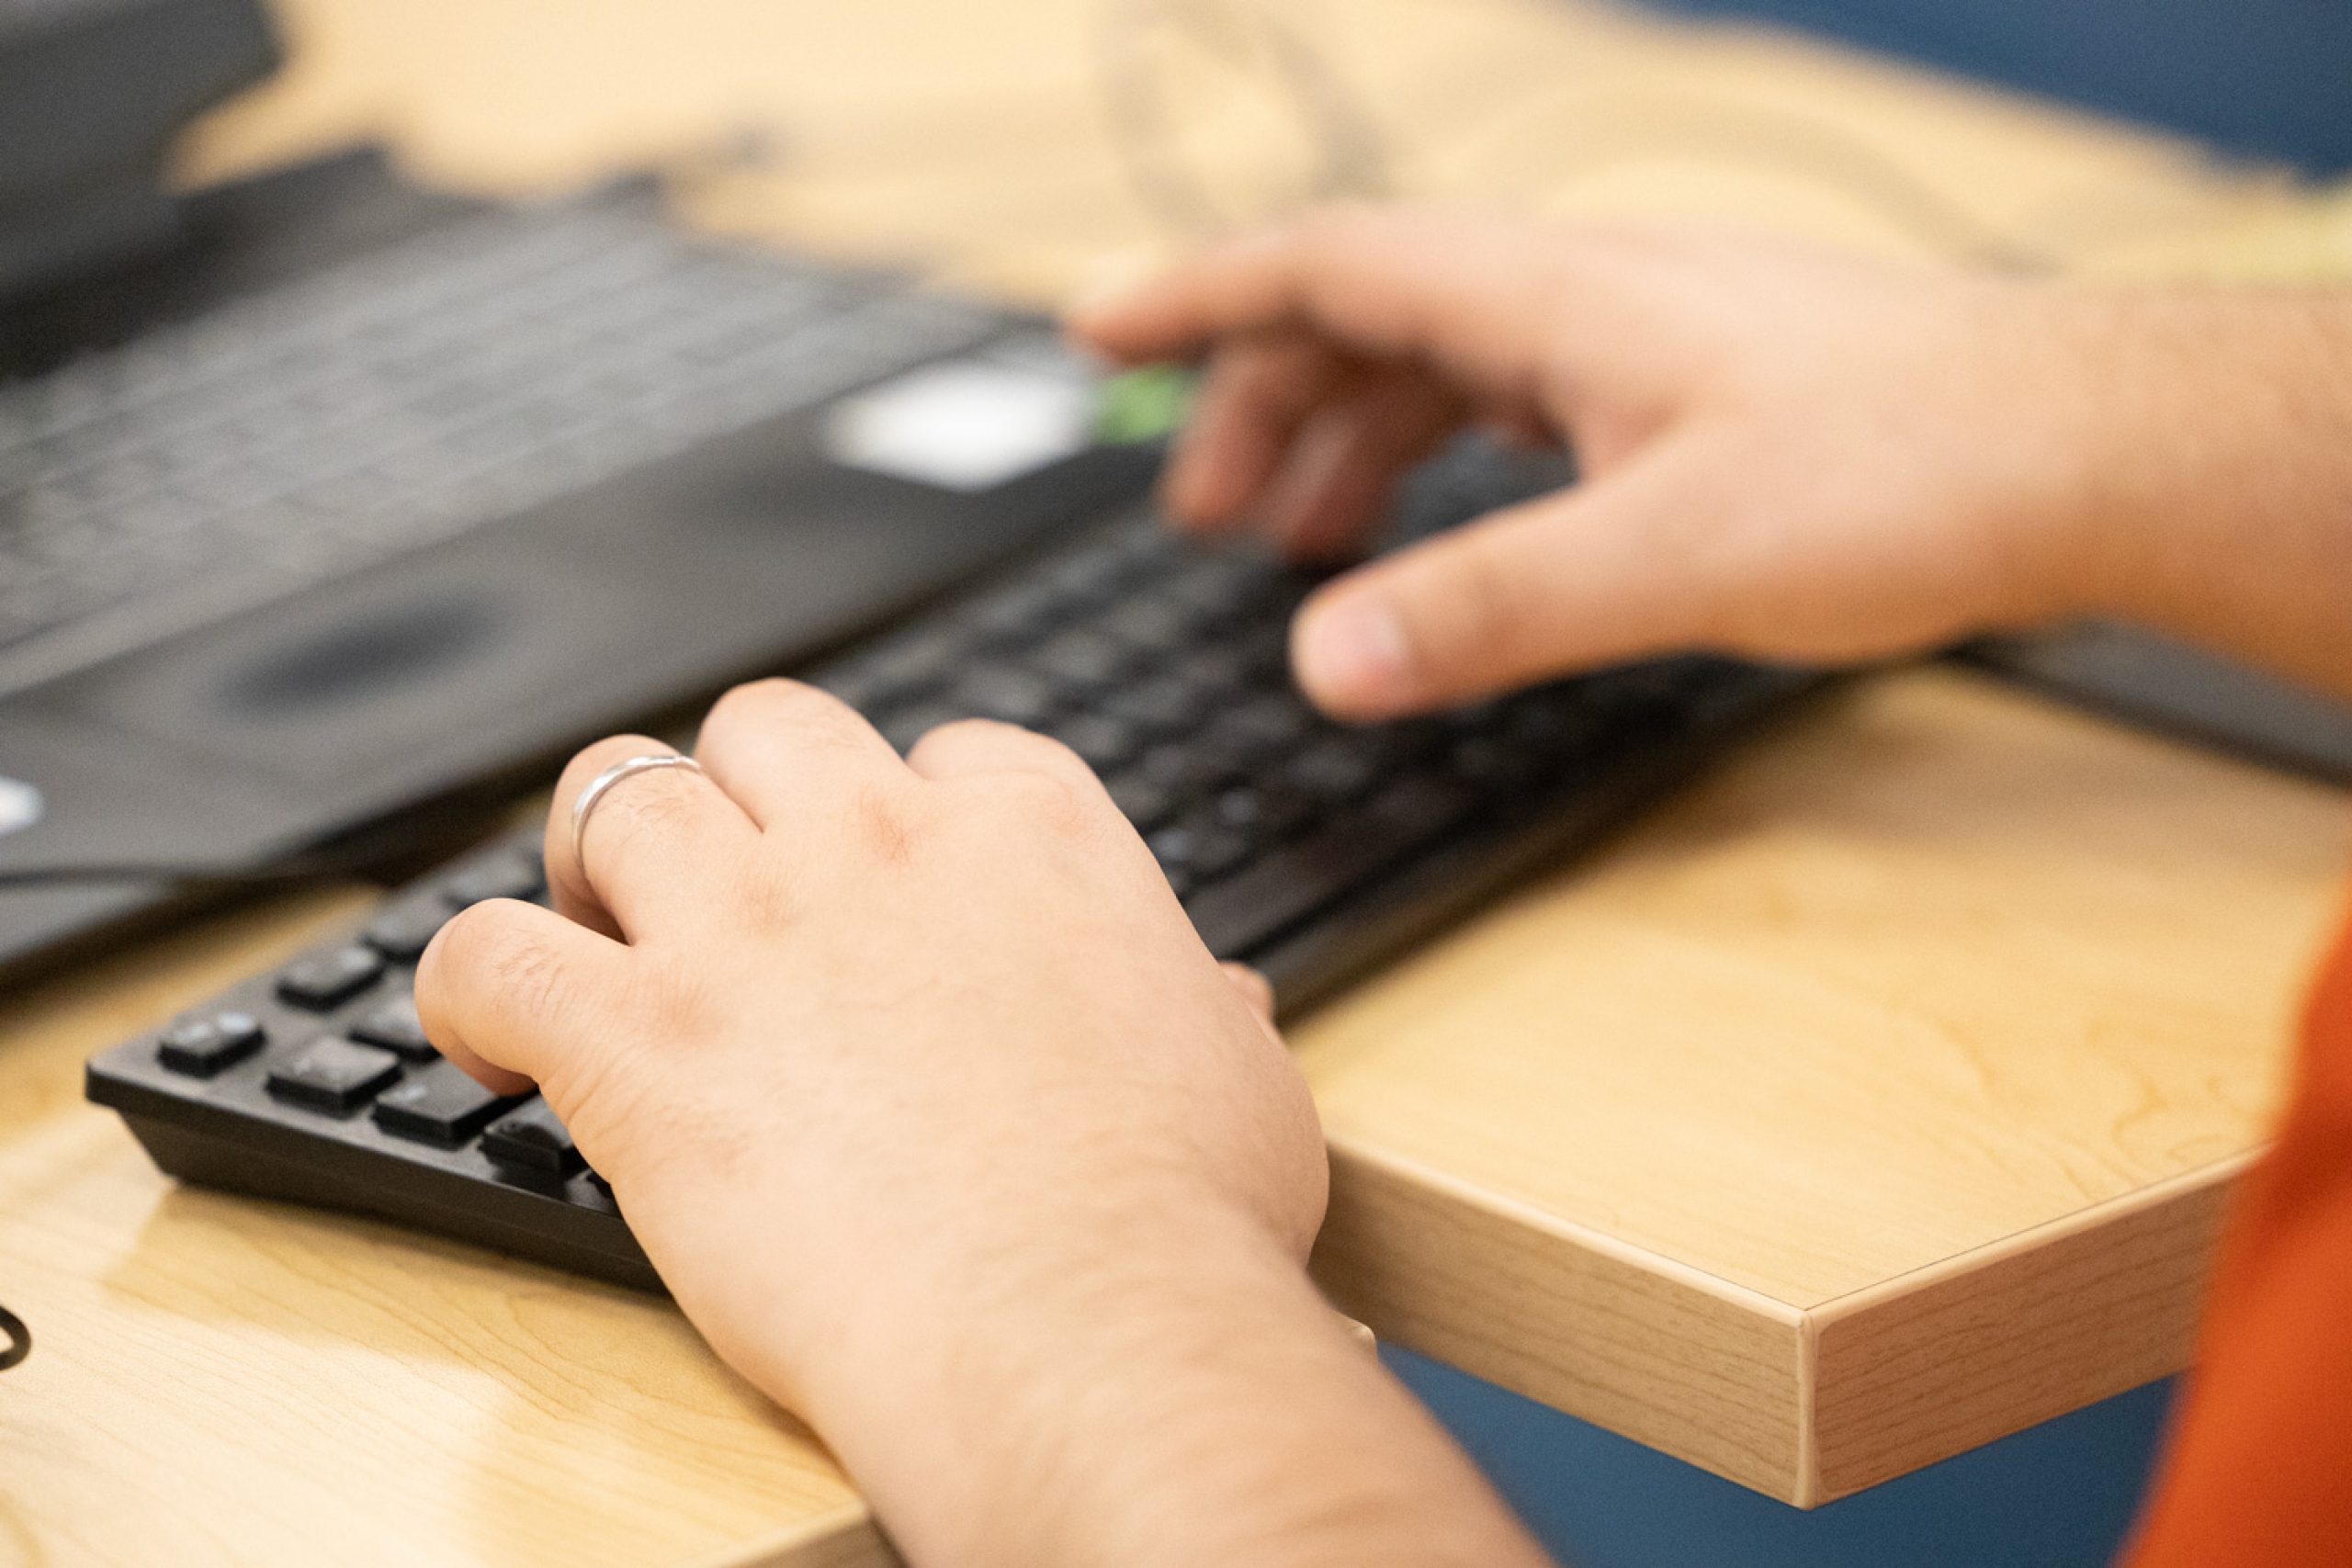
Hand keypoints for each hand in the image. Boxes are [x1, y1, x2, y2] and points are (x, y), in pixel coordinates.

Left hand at [412, 685, 1545, 1567]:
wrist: (1088, 1329)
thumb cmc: (1181, 1220)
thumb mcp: (1239, 1074)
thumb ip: (1197, 1005)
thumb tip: (1210, 1000)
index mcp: (1033, 835)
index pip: (944, 753)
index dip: (905, 815)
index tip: (890, 884)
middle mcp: (881, 843)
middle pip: (765, 727)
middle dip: (737, 791)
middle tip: (728, 887)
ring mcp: (749, 926)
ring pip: (612, 792)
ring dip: (594, 856)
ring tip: (596, 931)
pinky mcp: (638, 1036)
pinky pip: (487, 953)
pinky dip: (467, 987)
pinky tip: (493, 1038)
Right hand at [1070, 206, 2351, 715]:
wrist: (2088, 453)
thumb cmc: (1909, 471)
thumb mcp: (1665, 558)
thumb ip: (1483, 612)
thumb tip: (1321, 662)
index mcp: (1552, 299)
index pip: (1327, 263)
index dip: (1197, 296)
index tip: (1096, 334)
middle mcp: (1585, 297)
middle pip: (1369, 317)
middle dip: (1261, 407)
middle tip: (1200, 521)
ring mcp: (1639, 340)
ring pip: (1447, 365)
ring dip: (1354, 447)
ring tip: (1297, 550)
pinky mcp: (1689, 394)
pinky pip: (1519, 404)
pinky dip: (1446, 466)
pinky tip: (1449, 535)